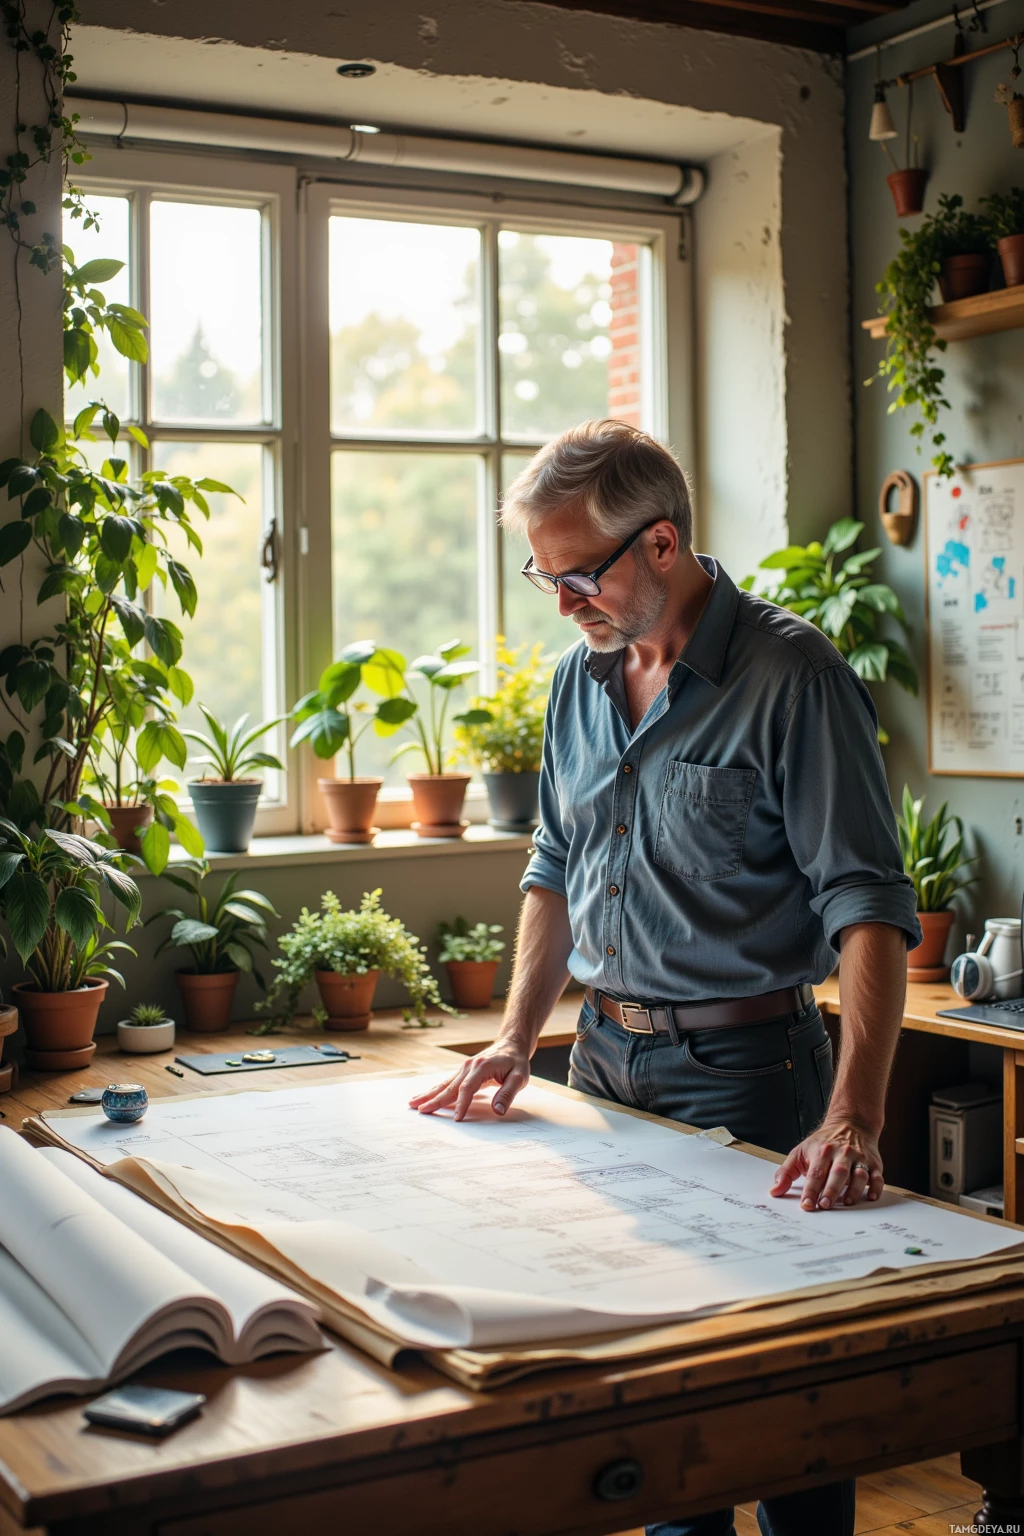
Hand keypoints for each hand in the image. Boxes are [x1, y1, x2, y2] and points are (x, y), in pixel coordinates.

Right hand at [408, 1041, 529, 1120]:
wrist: (512, 1044)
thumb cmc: (516, 1062)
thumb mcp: (519, 1078)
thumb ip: (508, 1094)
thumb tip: (497, 1110)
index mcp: (482, 1067)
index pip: (468, 1088)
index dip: (462, 1104)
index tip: (457, 1118)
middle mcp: (469, 1066)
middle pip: (450, 1086)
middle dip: (434, 1099)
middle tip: (420, 1111)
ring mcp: (464, 1068)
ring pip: (444, 1084)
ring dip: (429, 1094)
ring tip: (413, 1103)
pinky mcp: (464, 1071)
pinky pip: (447, 1082)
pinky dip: (436, 1090)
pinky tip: (425, 1096)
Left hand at [770, 1117, 883, 1209]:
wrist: (851, 1123)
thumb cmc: (822, 1143)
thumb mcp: (800, 1152)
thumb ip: (786, 1172)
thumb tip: (775, 1191)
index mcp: (822, 1151)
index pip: (815, 1173)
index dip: (810, 1190)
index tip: (806, 1205)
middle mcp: (842, 1154)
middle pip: (837, 1173)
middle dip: (831, 1190)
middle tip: (824, 1205)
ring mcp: (859, 1158)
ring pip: (859, 1174)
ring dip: (854, 1189)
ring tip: (847, 1202)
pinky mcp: (874, 1163)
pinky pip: (878, 1176)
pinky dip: (876, 1186)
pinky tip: (871, 1196)